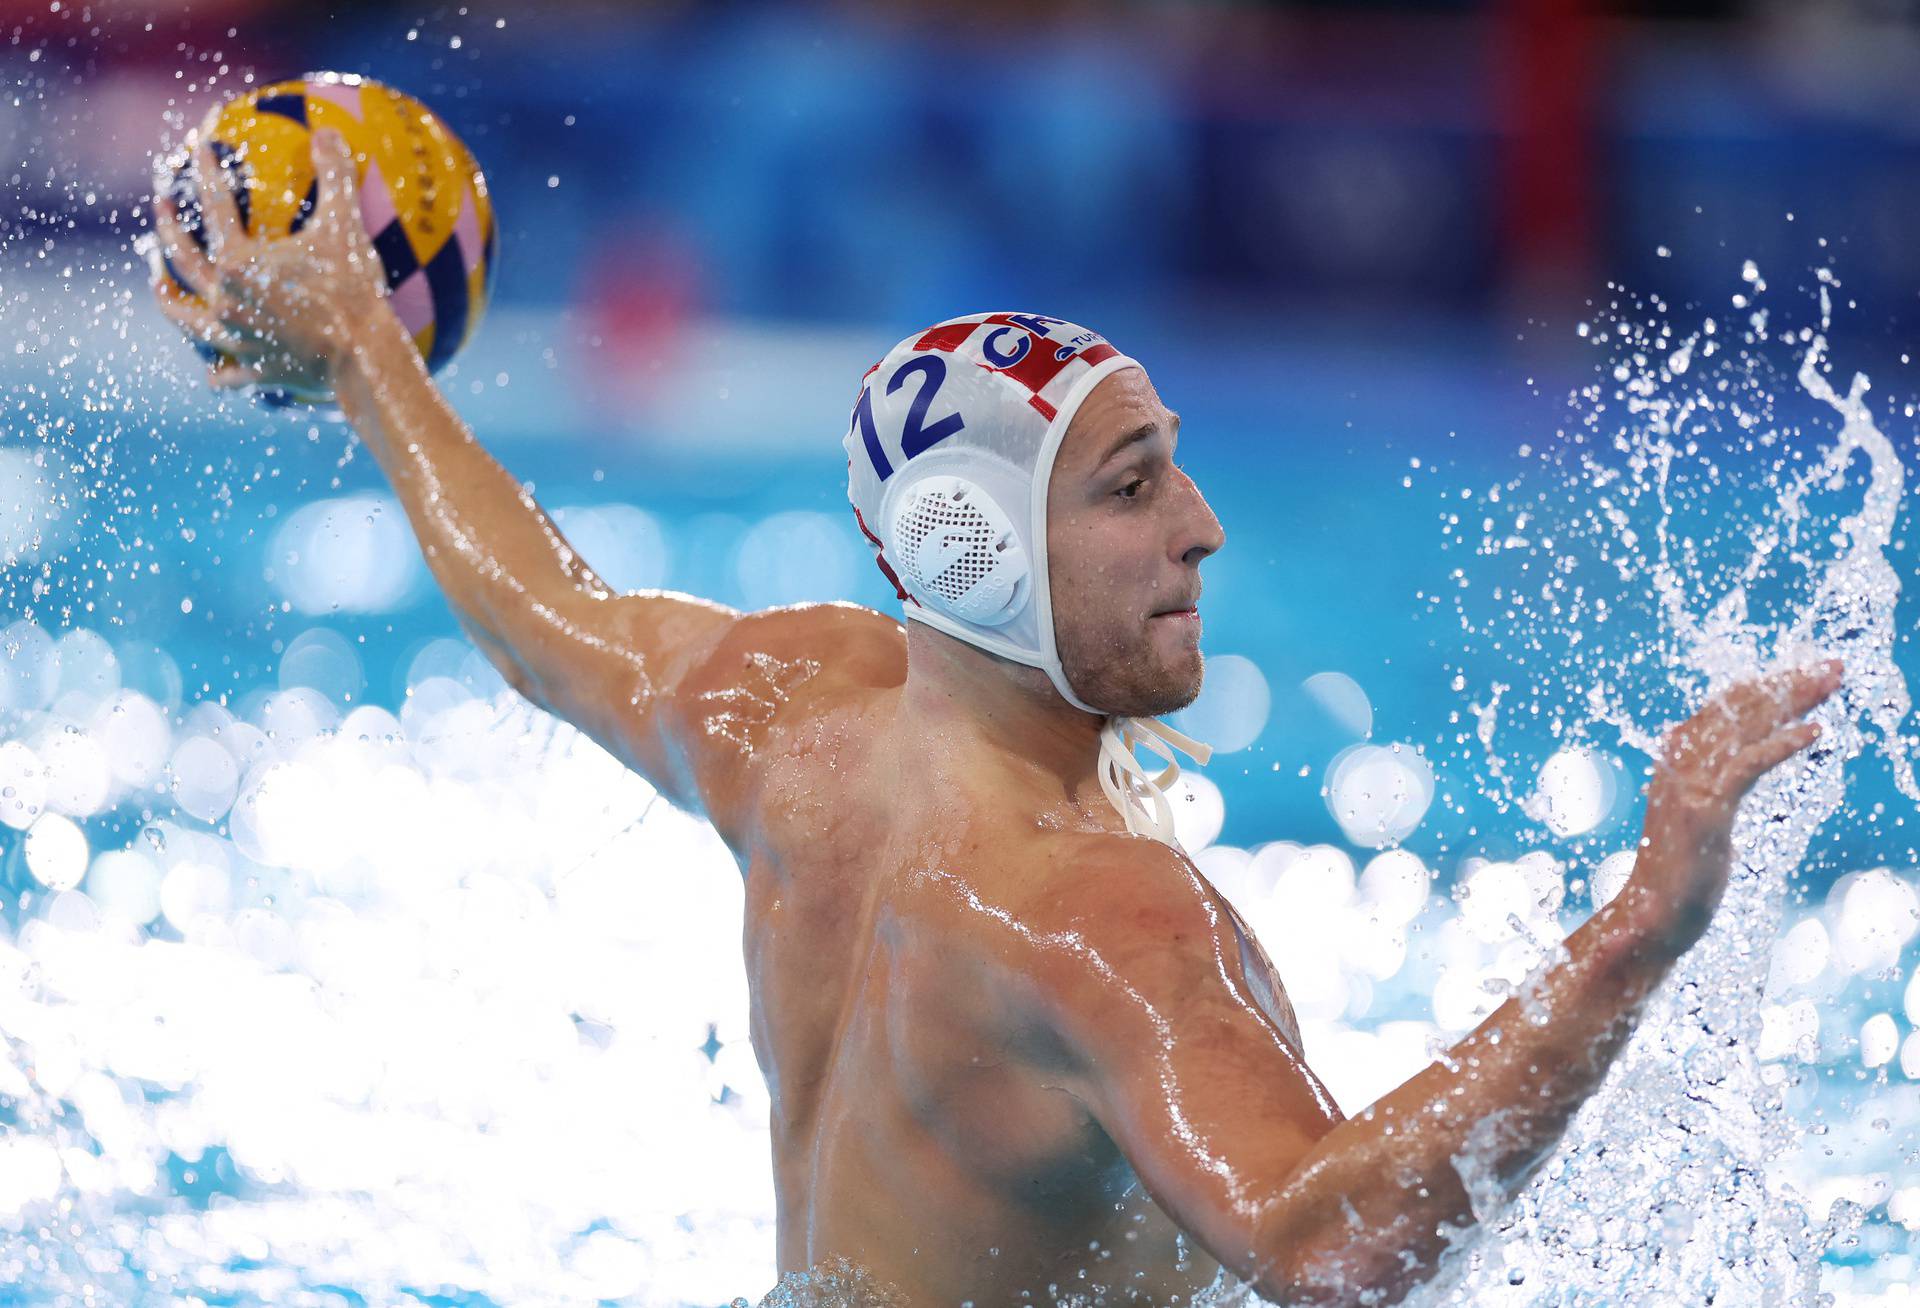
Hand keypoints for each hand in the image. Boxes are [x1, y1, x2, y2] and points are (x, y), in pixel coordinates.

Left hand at [146, 129, 389, 397]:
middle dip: (167, 228)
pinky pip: (223, 373)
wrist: (361, 358)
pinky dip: (217, 369)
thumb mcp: (345, 228)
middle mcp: (224, 299)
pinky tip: (214, 367)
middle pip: (181, 258)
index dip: (205, 172)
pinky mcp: (253, 370)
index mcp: (237, 262)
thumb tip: (328, 132)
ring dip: (168, 298)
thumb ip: (335, 177)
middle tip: (160, 206)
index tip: (198, 149)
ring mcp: (234, 338)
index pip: (214, 207)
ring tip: (160, 284)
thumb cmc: (351, 291)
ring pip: (185, 317)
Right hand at [1624, 659, 1841, 954]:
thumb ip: (1706, 783)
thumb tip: (1713, 757)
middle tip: (1830, 665)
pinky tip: (1814, 733)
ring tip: (1829, 681)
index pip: (1722, 709)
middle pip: (1737, 709)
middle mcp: (1678, 765)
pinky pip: (1746, 767)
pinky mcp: (1705, 811)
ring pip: (1743, 728)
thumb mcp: (1693, 816)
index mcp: (1674, 762)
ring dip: (1791, 700)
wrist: (1650, 918)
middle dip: (1787, 683)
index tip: (1802, 673)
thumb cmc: (1677, 876)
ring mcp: (1689, 786)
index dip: (1764, 687)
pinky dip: (1780, 746)